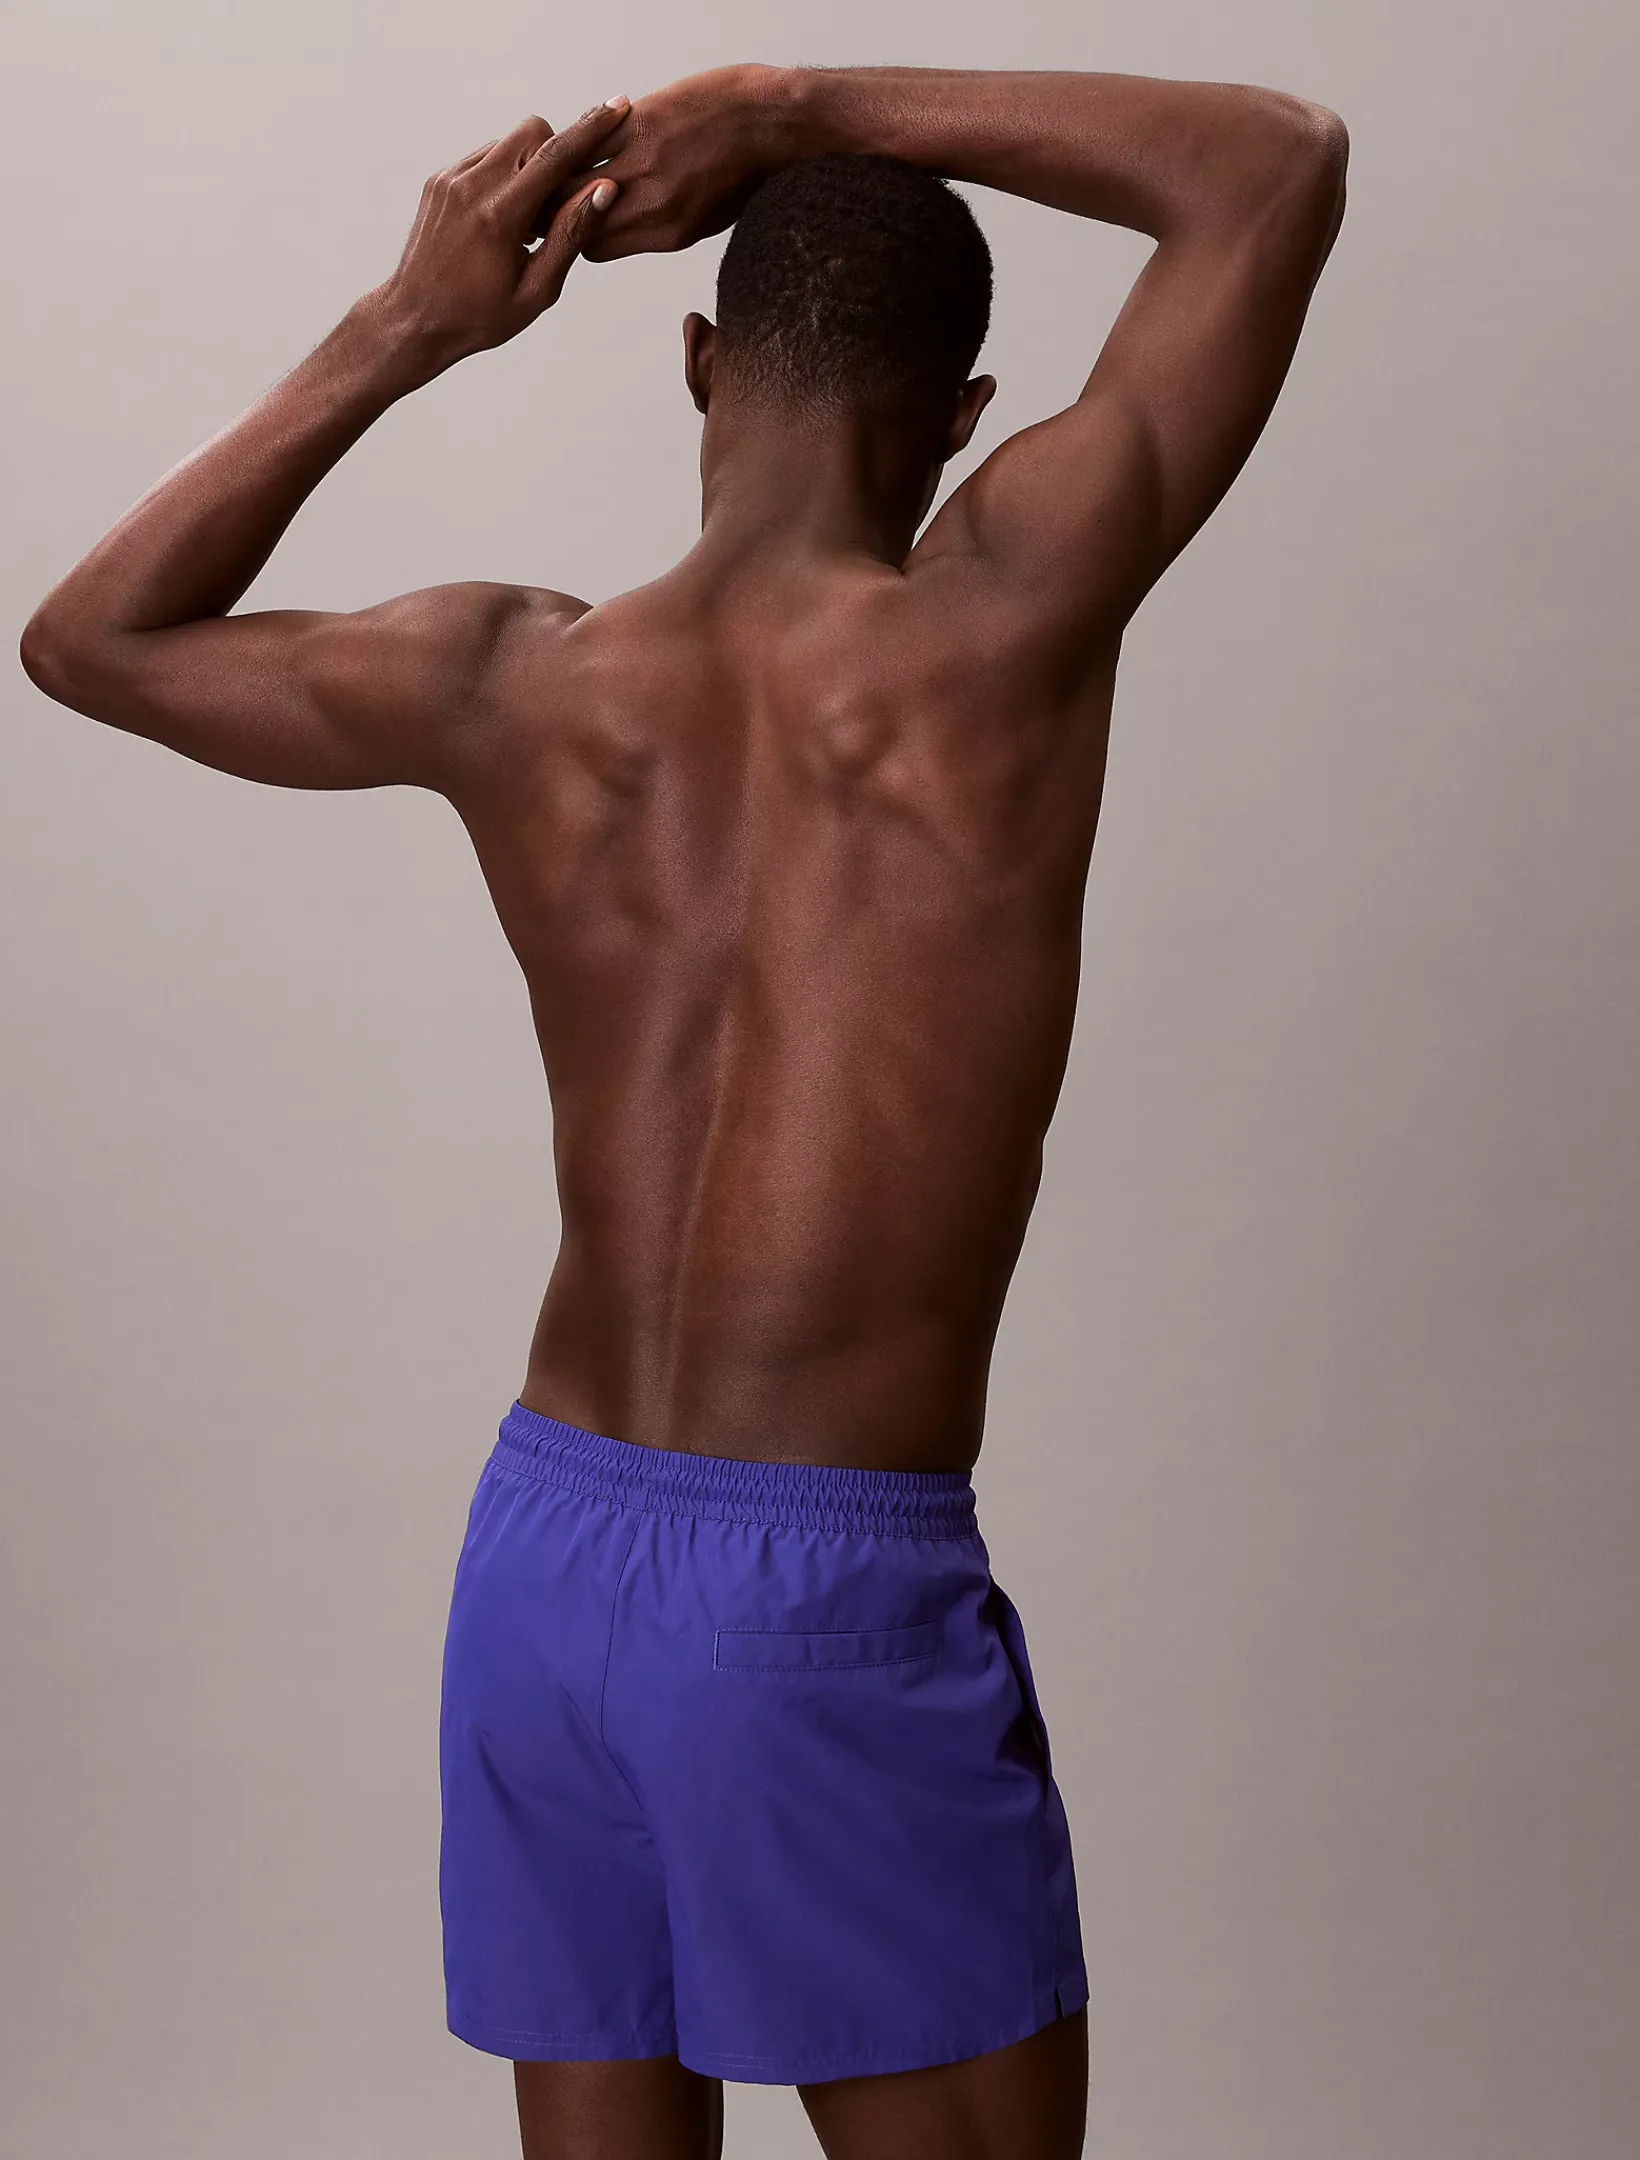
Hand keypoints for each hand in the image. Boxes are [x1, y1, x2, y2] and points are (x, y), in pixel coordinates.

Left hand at [368, 102, 630, 374]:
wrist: (415, 319)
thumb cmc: (480, 315)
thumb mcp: (537, 290)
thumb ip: (571, 234)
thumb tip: (603, 190)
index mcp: (500, 216)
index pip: (555, 156)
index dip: (591, 129)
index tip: (617, 107)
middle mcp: (471, 187)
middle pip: (531, 132)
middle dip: (554, 152)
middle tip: (556, 201)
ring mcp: (450, 179)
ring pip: (506, 144)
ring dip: (527, 169)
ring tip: (525, 221)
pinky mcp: (439, 181)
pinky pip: (482, 159)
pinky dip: (502, 178)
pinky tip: (500, 220)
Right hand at [543, 64, 799, 262]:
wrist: (772, 120)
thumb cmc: (747, 169)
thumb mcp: (709, 217)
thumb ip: (664, 225)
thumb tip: (631, 223)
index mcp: (667, 232)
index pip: (595, 246)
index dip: (577, 235)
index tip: (572, 222)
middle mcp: (651, 203)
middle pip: (573, 218)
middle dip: (554, 210)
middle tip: (544, 197)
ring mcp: (643, 161)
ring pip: (571, 177)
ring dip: (558, 173)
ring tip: (552, 166)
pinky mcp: (640, 122)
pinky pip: (590, 138)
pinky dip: (580, 138)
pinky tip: (582, 133)